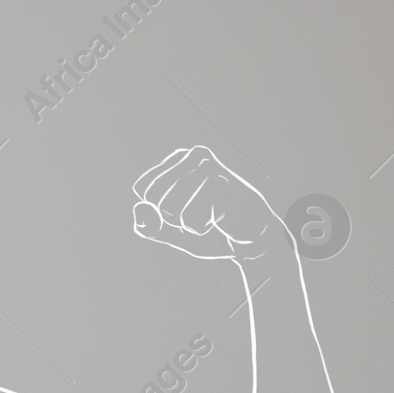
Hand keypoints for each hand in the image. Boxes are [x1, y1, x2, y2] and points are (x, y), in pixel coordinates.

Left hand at [132, 145, 287, 261]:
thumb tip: (139, 208)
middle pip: (154, 198)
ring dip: (188, 225)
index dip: (157, 210)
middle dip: (172, 218)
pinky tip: (220, 219)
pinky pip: (189, 220)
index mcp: (178, 161)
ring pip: (169, 209)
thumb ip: (151, 227)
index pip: (143, 188)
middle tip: (199, 214)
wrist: (254, 237)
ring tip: (211, 215)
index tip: (184, 210)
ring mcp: (208, 166)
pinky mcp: (221, 182)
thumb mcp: (174, 233)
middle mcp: (192, 156)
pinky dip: (202, 228)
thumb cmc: (213, 230)